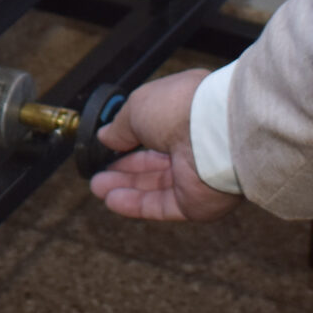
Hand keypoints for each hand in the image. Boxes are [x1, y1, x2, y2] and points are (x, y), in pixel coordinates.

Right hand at [88, 68, 241, 222]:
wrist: (213, 134)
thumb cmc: (181, 108)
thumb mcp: (137, 107)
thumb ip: (120, 126)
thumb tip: (106, 136)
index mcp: (186, 113)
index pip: (156, 131)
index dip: (130, 140)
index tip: (108, 146)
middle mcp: (194, 144)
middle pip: (154, 163)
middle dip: (124, 169)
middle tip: (99, 173)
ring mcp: (197, 175)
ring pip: (155, 186)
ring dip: (125, 187)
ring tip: (98, 187)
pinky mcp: (195, 202)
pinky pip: (160, 205)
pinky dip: (136, 204)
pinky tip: (112, 200)